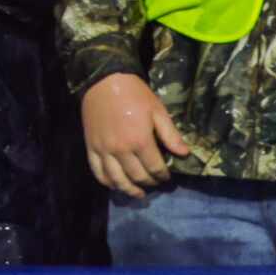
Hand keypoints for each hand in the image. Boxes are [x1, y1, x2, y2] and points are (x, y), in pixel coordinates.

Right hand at [82, 72, 189, 197]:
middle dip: (150, 182)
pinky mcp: (91, 147)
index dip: (163, 175)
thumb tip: (184, 154)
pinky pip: (97, 171)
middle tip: (155, 182)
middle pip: (137, 176)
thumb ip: (170, 134)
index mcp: (139, 140)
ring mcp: (103, 150)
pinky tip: (115, 184)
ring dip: (129, 189)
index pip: (155, 168)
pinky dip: (107, 182)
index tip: (167, 176)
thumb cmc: (135, 94)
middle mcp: (121, 150)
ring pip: (116, 179)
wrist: (104, 81)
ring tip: (139, 193)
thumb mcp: (157, 111)